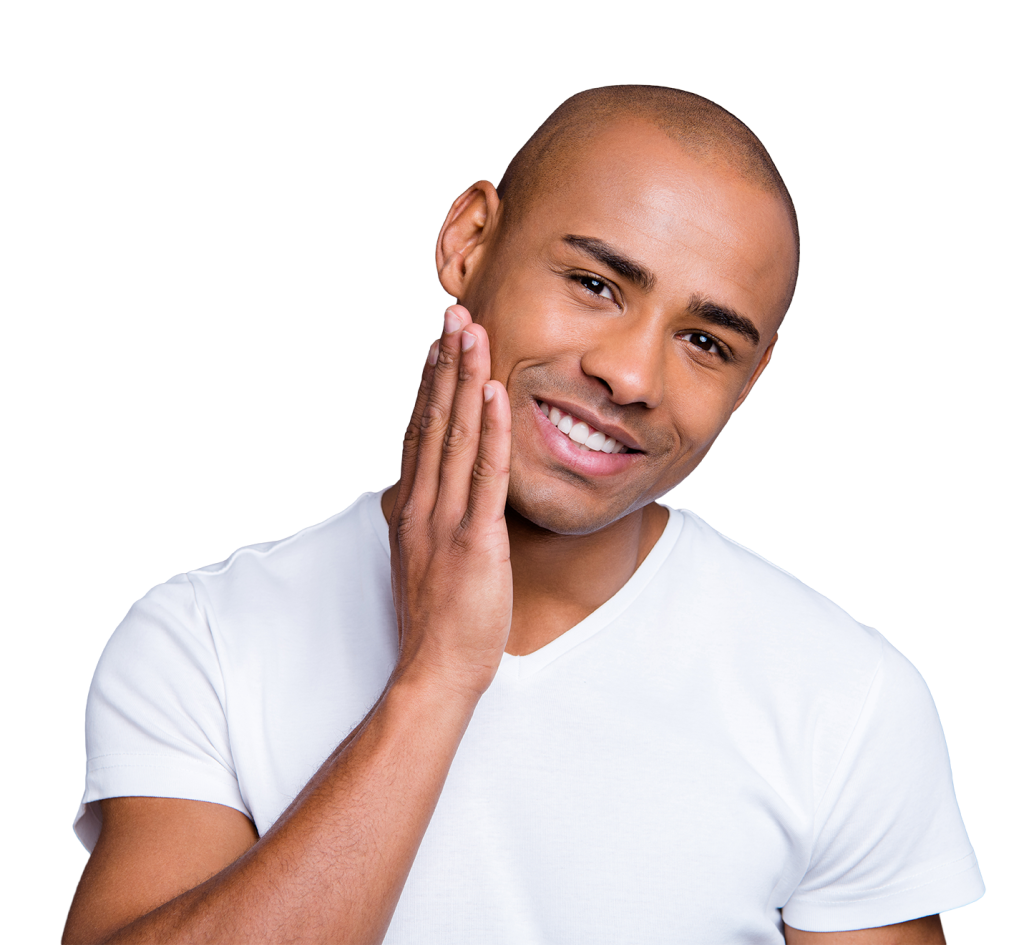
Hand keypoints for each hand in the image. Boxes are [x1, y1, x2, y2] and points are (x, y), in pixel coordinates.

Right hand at [388, 304, 512, 698]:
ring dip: (464, 380)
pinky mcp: (474, 540)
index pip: (418, 433)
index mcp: (409, 508)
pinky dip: (490, 430)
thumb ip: (416, 518)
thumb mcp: (417, 559)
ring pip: (455, 436)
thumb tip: (414, 491)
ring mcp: (444, 520)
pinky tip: (495, 393)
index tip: (437, 345)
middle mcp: (420, 505)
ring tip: (471, 333)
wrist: (433, 669)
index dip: (428, 385)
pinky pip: (484, 475)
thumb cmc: (433, 620)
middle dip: (444, 363)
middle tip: (454, 314)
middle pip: (433, 421)